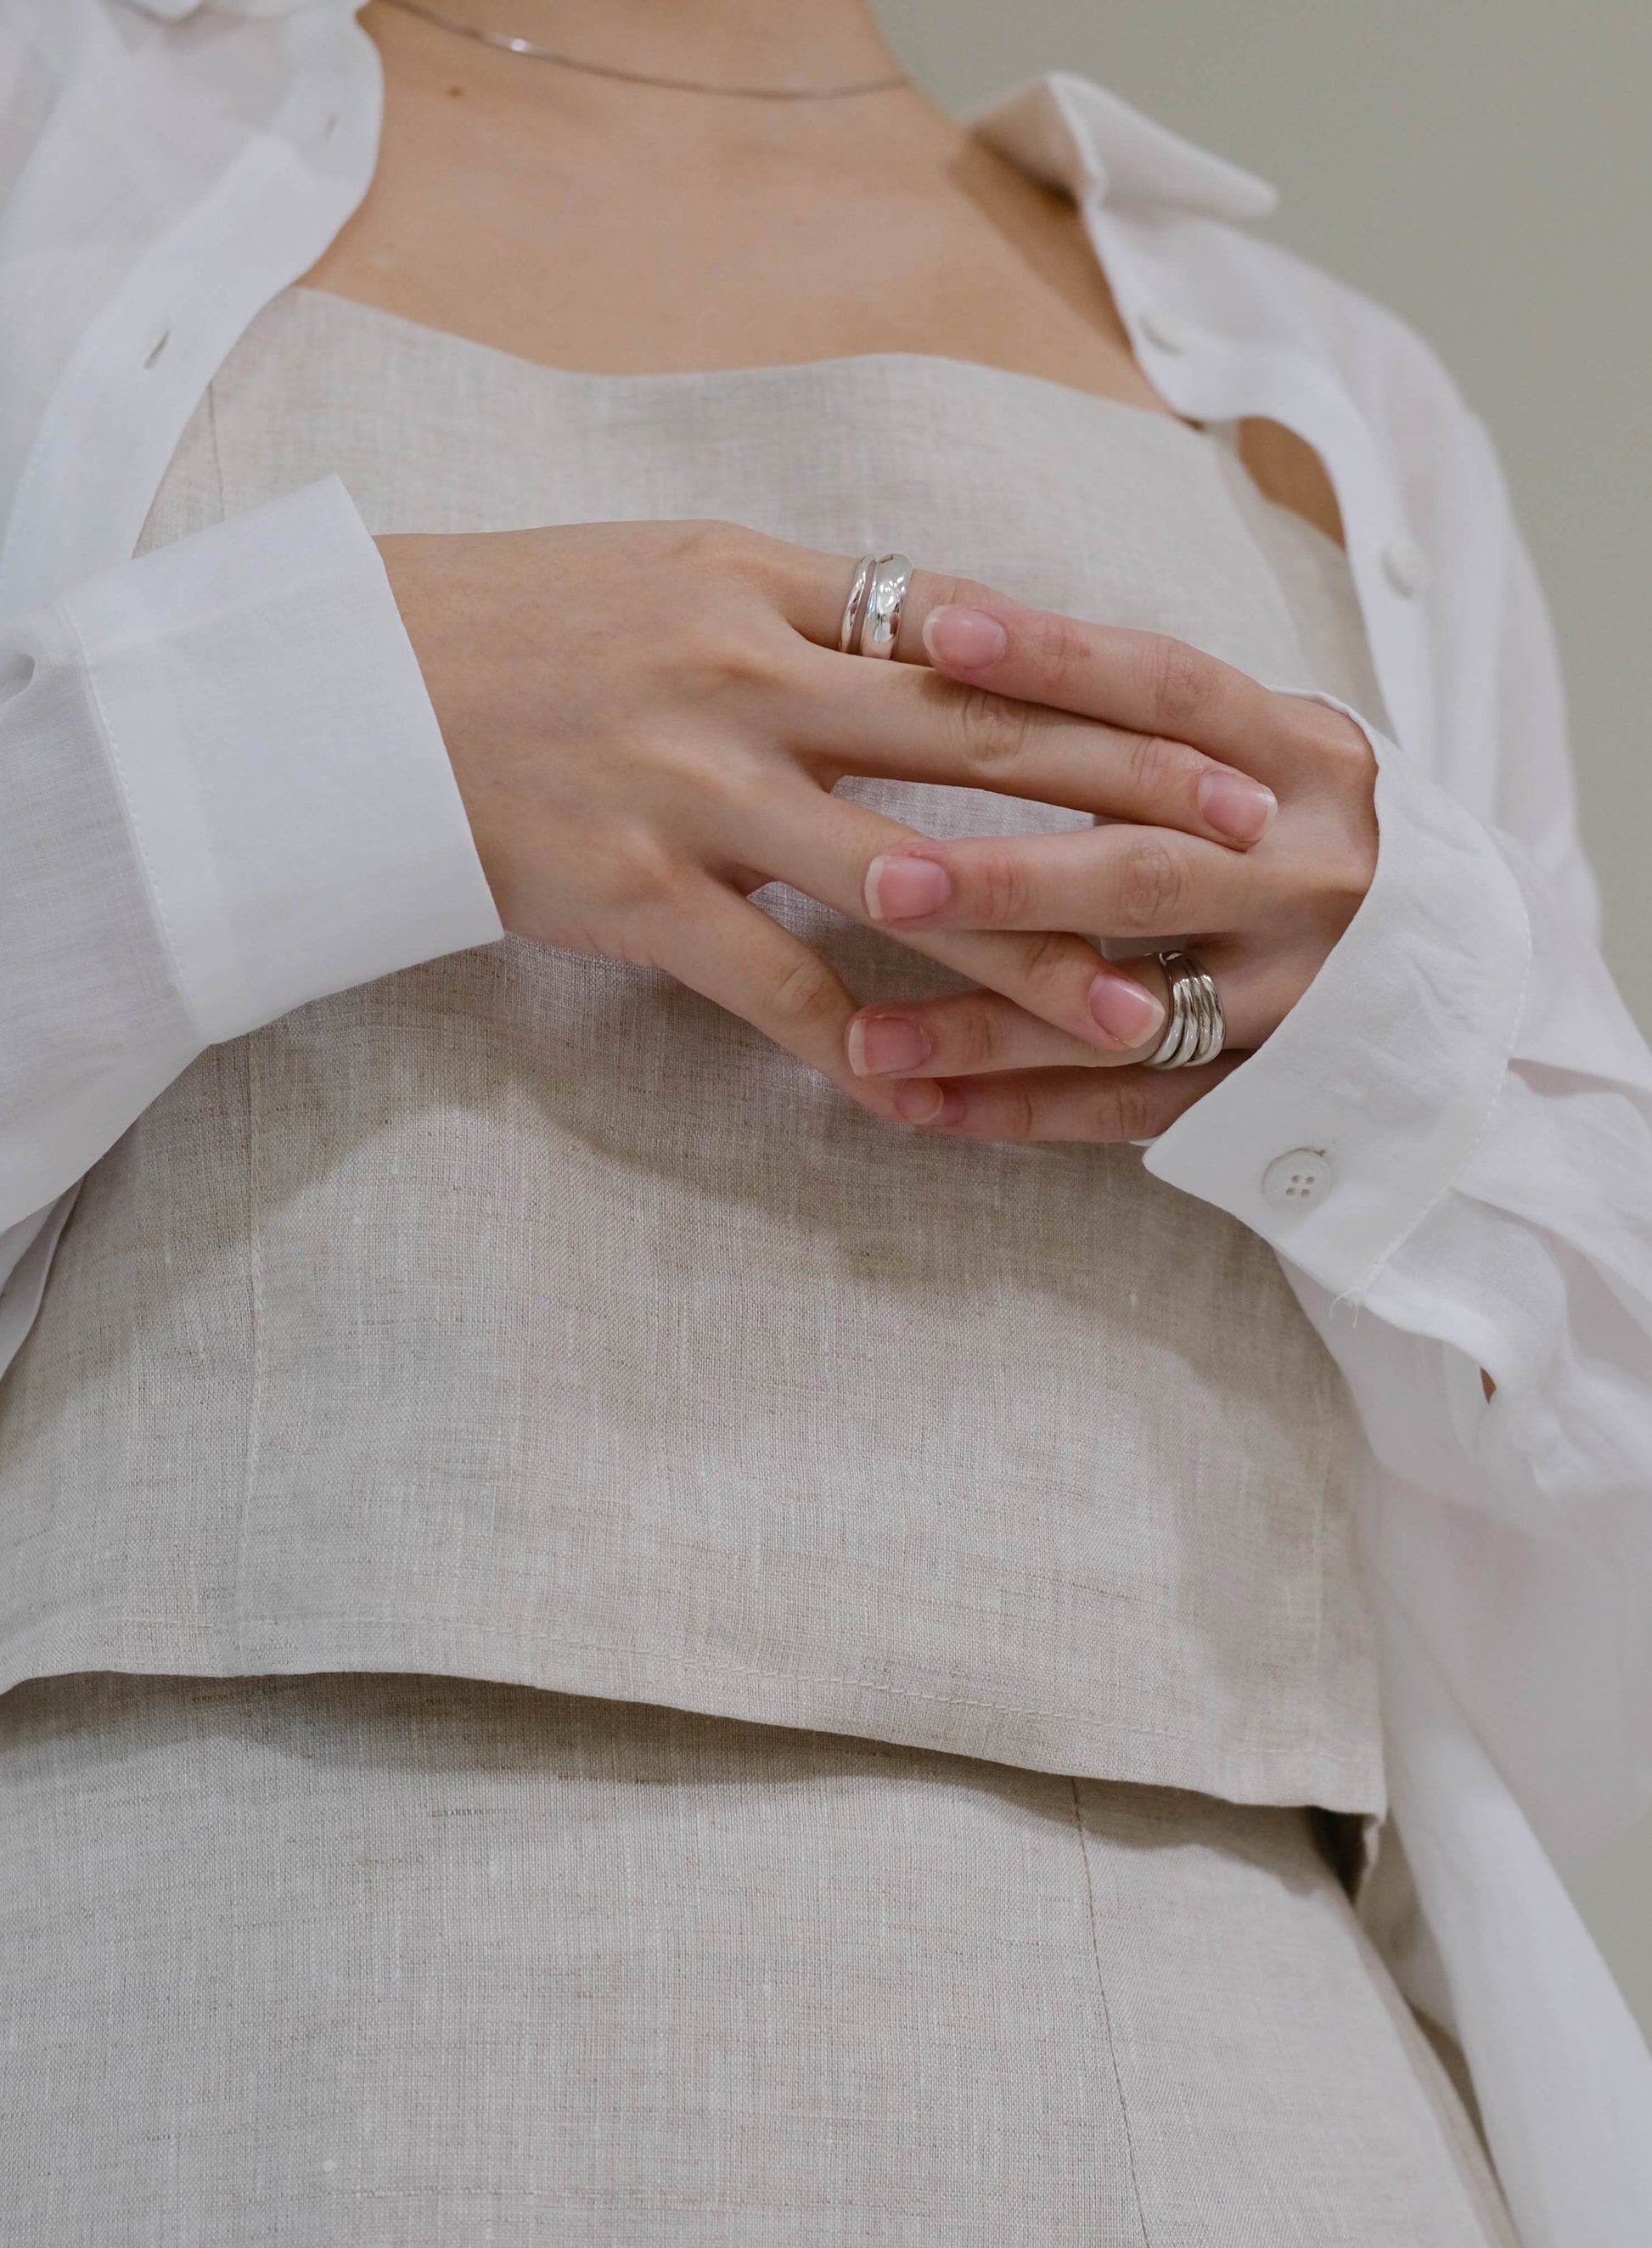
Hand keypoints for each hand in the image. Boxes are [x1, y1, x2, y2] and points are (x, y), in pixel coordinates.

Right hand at [376, 521, 1280, 1117]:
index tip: (1226, 720)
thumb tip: (948, 637)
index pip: (980, 634)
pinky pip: (767, 984)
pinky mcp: (629, 890)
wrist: (344, 685)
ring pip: (898, 879)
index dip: (1112, 682)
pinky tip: (920, 1101)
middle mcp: (747, 673)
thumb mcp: (673, 572)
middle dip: (1128, 792)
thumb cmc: (517, 623)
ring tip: (1131, 1013)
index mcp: (769, 583)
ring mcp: (690, 786)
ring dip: (1023, 957)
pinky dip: (849, 1046)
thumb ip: (811, 608)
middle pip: (978, 736)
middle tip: (1247, 841)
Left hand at [841, 599, 1379, 1140]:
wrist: (1467, 960)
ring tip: (864, 1041)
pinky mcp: (1270, 1084)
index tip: (930, 630)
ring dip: (987, 1028)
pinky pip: (1134, 1110)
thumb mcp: (1260, 747)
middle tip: (876, 883)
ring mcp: (1294, 990)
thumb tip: (949, 641)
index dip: (1052, 658)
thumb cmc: (1301, 824)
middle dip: (1003, 880)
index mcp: (1302, 757)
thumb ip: (1140, 717)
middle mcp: (1306, 872)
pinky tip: (924, 1112)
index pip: (1167, 692)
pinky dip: (1025, 1113)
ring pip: (1127, 1010)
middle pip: (1141, 869)